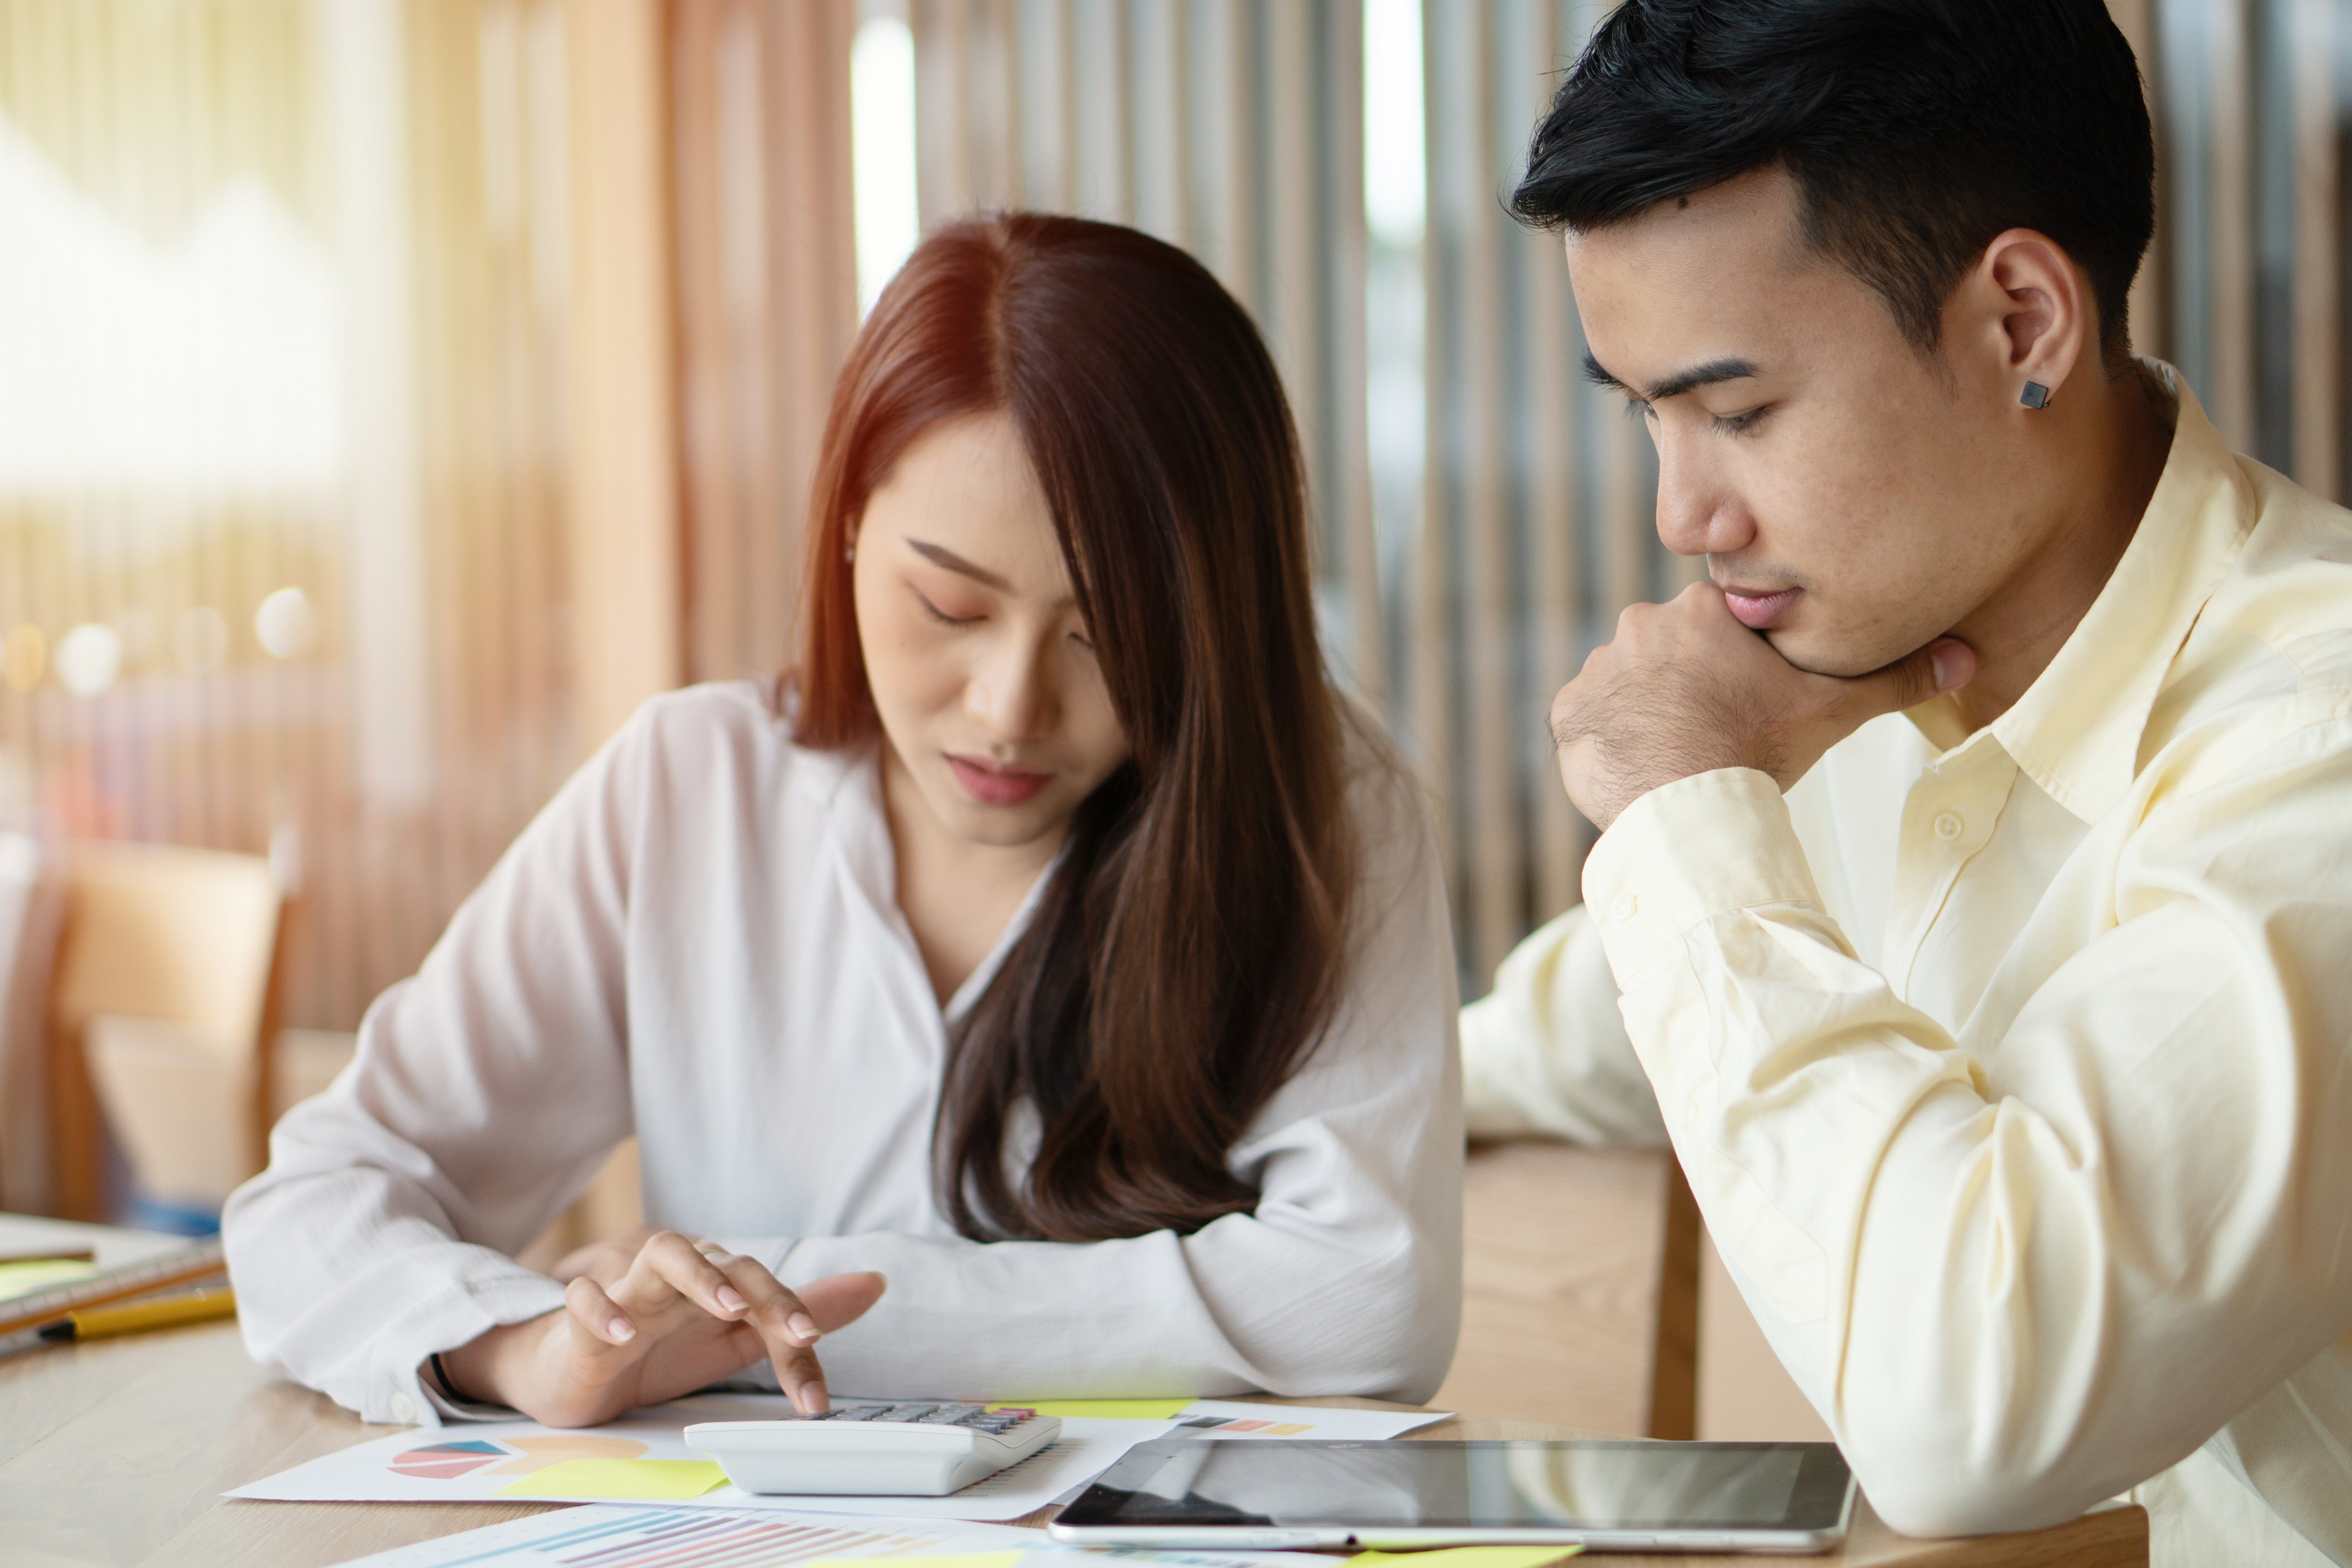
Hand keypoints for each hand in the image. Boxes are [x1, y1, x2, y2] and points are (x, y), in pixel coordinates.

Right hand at [437, 1229, 886, 1427]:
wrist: (571, 1371)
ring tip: (728, 1306)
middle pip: (730, 1262)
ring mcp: (630, 1291)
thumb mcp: (733, 1340)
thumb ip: (796, 1314)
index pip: (769, 1294)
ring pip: (664, 1254)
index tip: (816, 1397)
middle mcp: (679, 1278)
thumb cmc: (655, 1348)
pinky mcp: (580, 1318)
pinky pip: (585, 1299)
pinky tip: (623, 1334)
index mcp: (717, 1283)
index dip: (798, 1335)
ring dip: (699, 1276)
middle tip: (802, 1335)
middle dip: (770, 1295)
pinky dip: (604, 1310)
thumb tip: (873, 1283)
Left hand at [1550, 583, 1973, 832]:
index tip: (1747, 705)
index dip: (1736, 669)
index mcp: (1703, 609)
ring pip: (1628, 685)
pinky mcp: (1567, 712)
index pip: (1720, 628)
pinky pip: (1587, 718)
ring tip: (1677, 754)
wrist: (1688, 807)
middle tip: (1715, 733)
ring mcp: (1597, 668)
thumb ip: (1894, 679)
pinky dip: (1607, 740)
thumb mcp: (1834, 709)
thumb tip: (1967, 659)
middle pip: (1670, 652)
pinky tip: (1639, 765)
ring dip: (1647, 712)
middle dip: (1689, 687)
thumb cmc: (1759, 751)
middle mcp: (1640, 624)